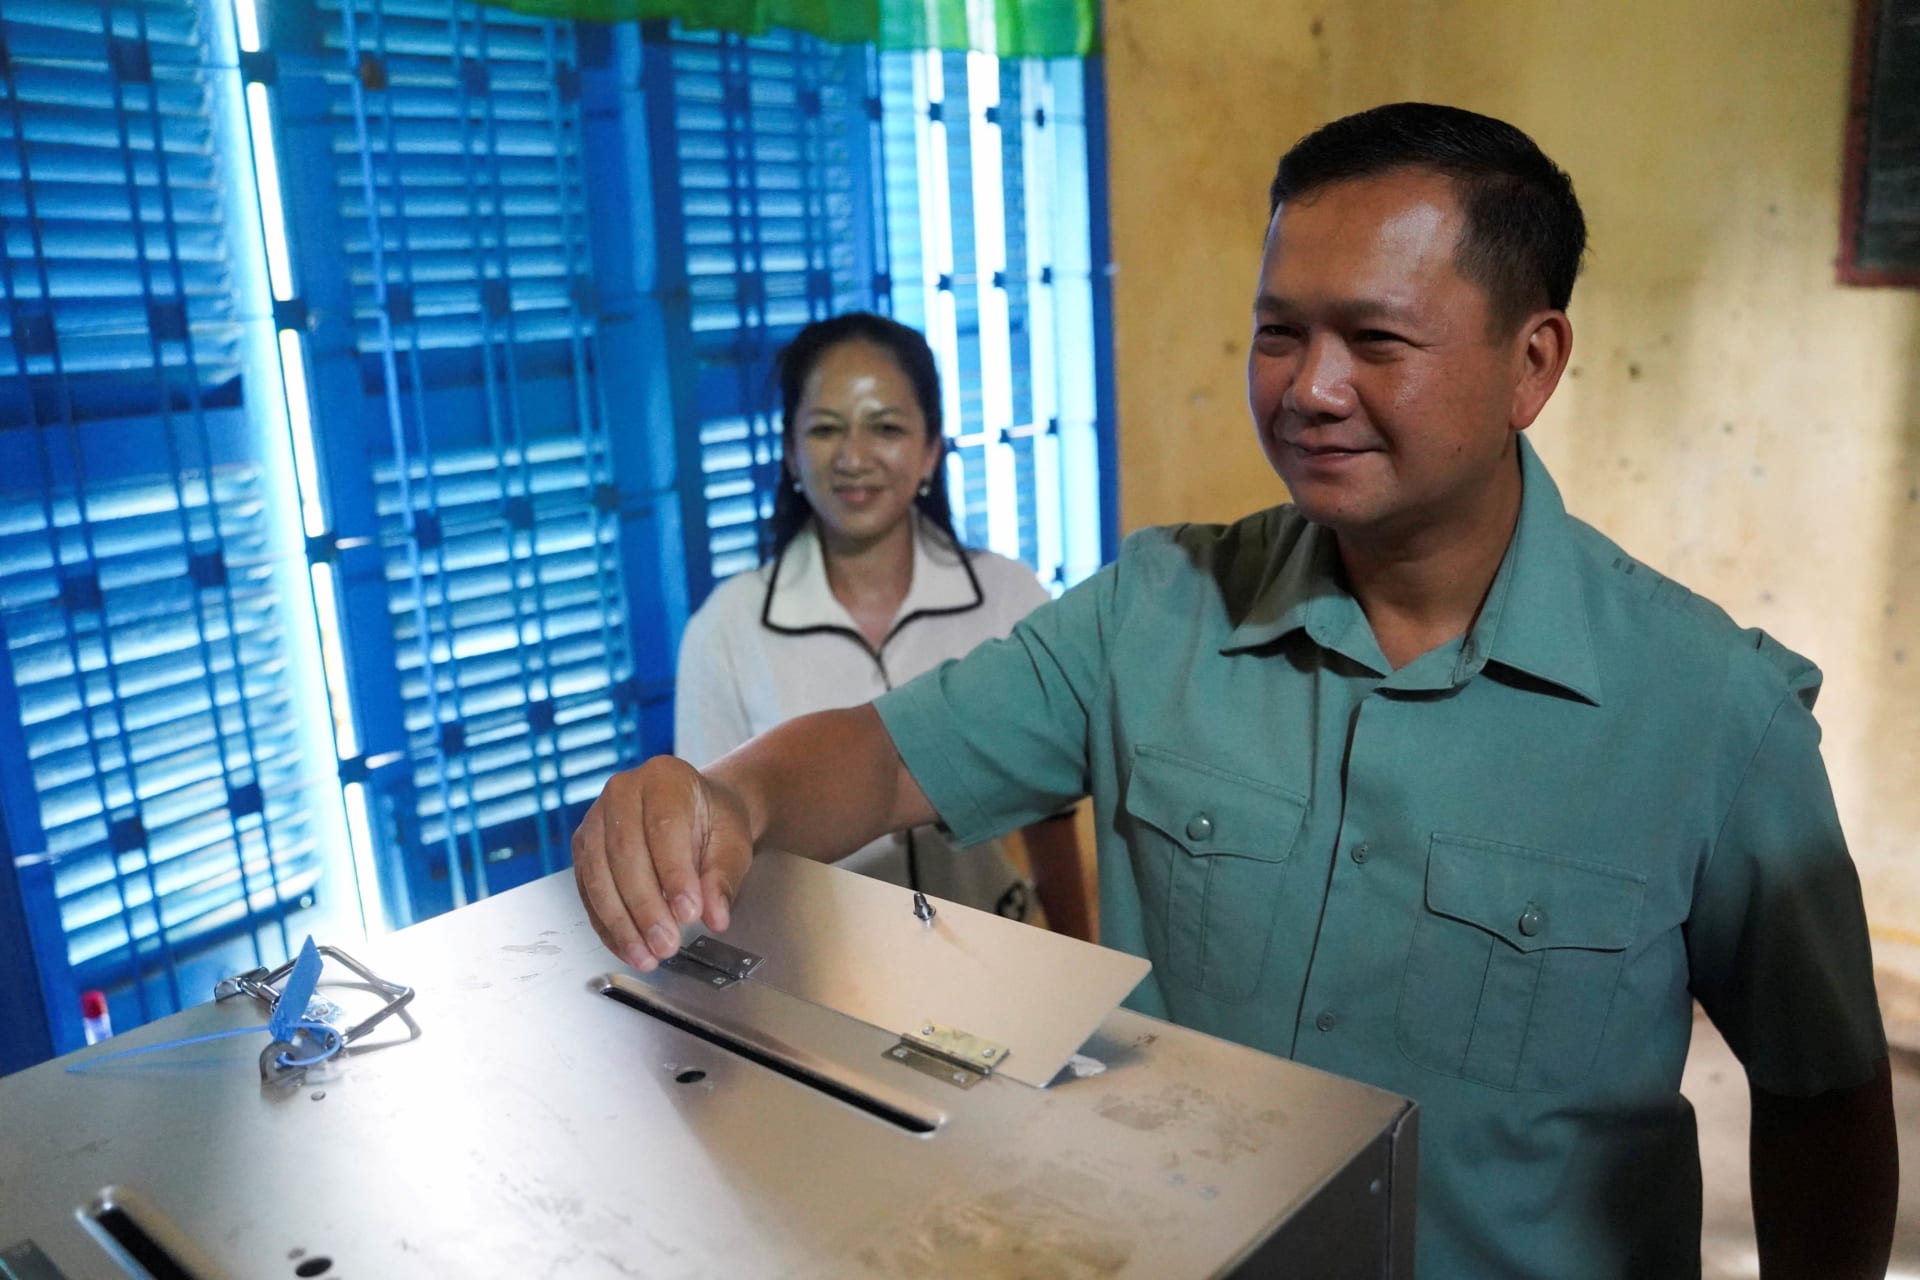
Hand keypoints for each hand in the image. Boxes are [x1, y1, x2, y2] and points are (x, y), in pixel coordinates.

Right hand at [571, 756, 754, 971]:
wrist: (695, 811)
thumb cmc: (713, 820)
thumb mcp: (733, 843)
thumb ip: (724, 877)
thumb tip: (715, 915)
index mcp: (664, 777)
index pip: (664, 827)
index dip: (674, 875)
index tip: (689, 913)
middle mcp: (622, 792)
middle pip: (625, 854)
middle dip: (646, 907)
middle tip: (667, 943)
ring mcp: (595, 819)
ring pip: (600, 876)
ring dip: (622, 923)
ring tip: (647, 955)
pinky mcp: (583, 848)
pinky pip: (588, 891)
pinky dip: (608, 925)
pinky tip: (628, 947)